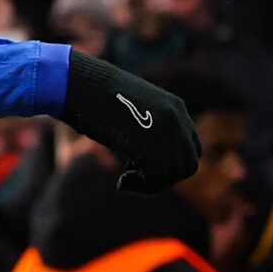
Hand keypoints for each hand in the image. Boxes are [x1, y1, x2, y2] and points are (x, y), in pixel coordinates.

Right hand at [60, 51, 200, 193]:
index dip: (172, 163)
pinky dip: (140, 187)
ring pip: (174, 174)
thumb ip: (146, 127)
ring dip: (152, 184)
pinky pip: (157, 180)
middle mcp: (177, 119)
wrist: (81, 84)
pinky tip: (121, 182)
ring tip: (126, 178)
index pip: (191, 146)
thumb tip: (145, 152)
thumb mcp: (129, 108)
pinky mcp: (151, 146)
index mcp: (174, 107)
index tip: (144, 164)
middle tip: (136, 175)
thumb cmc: (94, 95)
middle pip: (188, 164)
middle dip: (165, 176)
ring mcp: (166, 132)